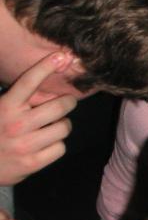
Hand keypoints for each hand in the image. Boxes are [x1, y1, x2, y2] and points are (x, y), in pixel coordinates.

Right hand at [0, 53, 76, 184]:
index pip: (27, 82)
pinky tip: (46, 144)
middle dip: (68, 102)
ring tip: (53, 126)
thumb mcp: (0, 110)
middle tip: (66, 102)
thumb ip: (18, 98)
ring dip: (62, 125)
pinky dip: (57, 145)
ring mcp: (24, 145)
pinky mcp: (32, 163)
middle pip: (59, 106)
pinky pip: (61, 148)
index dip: (45, 66)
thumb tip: (47, 75)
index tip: (61, 56)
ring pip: (64, 127)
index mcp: (5, 107)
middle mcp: (15, 124)